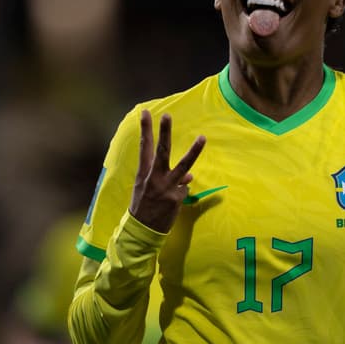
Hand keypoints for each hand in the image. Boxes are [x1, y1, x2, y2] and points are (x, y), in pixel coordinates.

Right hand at [129, 110, 205, 232]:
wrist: (141, 230)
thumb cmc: (144, 206)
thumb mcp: (146, 189)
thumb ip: (164, 177)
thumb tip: (189, 176)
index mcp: (143, 173)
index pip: (144, 147)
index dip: (145, 129)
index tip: (145, 112)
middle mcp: (154, 178)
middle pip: (162, 151)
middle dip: (165, 132)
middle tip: (167, 115)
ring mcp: (166, 187)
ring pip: (184, 166)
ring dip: (194, 151)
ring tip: (202, 137)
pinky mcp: (176, 198)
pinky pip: (185, 188)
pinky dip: (181, 192)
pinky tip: (173, 202)